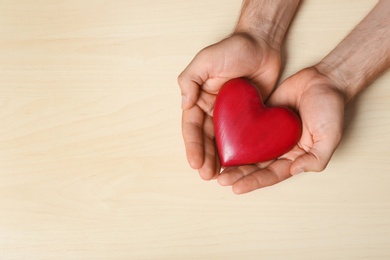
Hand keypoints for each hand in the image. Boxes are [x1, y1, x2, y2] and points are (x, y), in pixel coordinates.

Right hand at [179, 33, 280, 179]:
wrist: (262, 44)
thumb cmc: (233, 48)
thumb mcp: (206, 60)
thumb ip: (190, 80)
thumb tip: (184, 104)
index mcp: (200, 99)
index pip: (192, 127)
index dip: (192, 146)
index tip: (195, 163)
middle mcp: (213, 110)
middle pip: (206, 139)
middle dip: (205, 158)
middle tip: (208, 176)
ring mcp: (232, 116)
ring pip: (223, 143)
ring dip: (220, 160)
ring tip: (220, 177)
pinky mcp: (250, 118)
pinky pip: (244, 138)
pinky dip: (240, 153)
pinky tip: (240, 166)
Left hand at [217, 67, 345, 193]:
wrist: (322, 80)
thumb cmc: (330, 108)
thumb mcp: (330, 136)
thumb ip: (316, 157)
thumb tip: (295, 170)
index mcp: (294, 157)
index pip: (271, 174)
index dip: (254, 182)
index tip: (236, 188)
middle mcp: (279, 148)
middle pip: (256, 166)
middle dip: (238, 175)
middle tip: (221, 180)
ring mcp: (269, 133)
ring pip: (247, 150)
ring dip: (233, 160)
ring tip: (216, 167)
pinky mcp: (261, 117)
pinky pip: (245, 130)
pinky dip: (233, 137)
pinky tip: (219, 142)